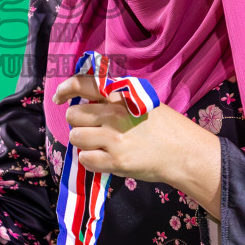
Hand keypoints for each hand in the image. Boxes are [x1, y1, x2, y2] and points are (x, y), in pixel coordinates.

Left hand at [54, 73, 221, 212]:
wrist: (186, 153)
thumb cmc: (167, 127)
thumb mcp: (143, 101)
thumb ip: (117, 99)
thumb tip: (89, 100)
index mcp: (122, 96)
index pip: (84, 83)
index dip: (65, 89)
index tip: (59, 98)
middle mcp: (115, 114)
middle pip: (73, 115)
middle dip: (78, 123)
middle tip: (93, 129)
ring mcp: (115, 138)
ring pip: (75, 137)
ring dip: (84, 142)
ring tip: (100, 145)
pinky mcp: (117, 160)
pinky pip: (85, 159)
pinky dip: (91, 161)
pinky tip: (104, 159)